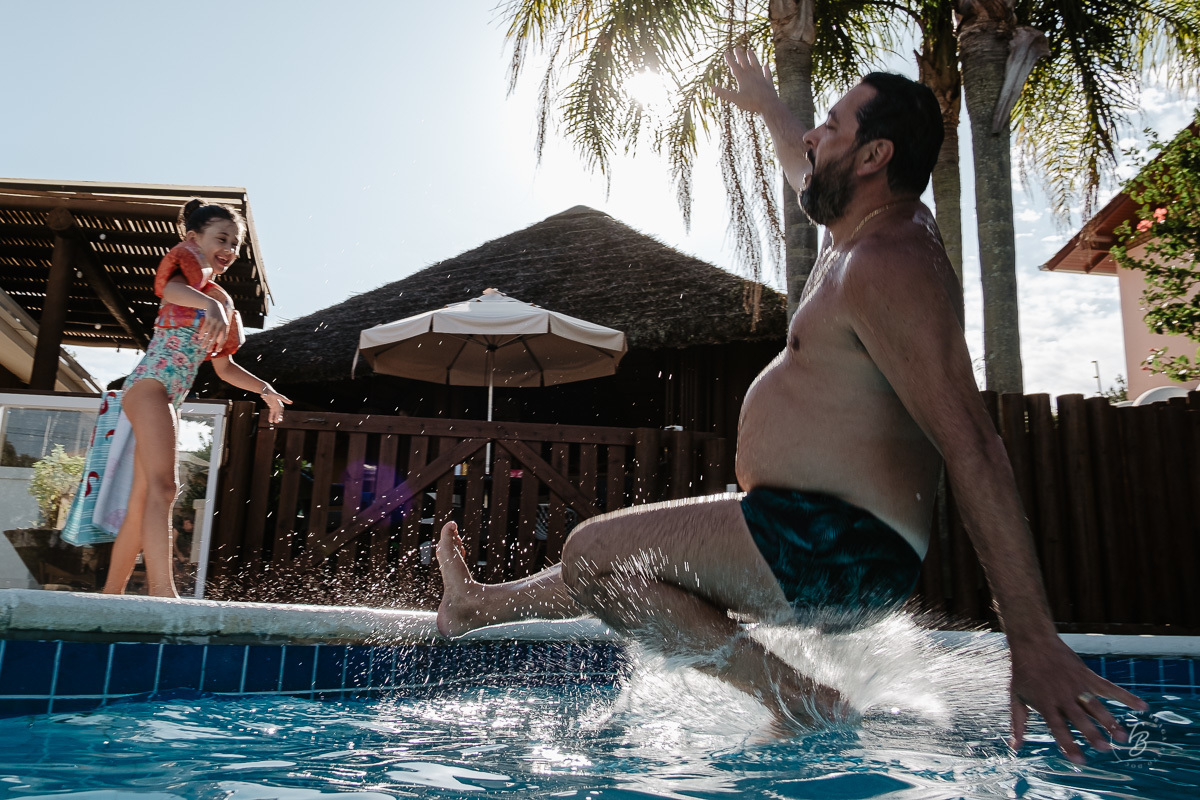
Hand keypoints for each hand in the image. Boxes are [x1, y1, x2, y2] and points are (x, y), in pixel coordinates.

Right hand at [199, 298, 228, 355]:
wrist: (215, 305)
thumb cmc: (219, 316)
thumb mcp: (222, 323)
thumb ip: (221, 331)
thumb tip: (218, 341)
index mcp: (225, 326)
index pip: (224, 337)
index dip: (220, 344)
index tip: (217, 351)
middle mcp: (220, 324)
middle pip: (216, 337)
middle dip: (211, 345)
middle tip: (208, 351)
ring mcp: (214, 321)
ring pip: (209, 333)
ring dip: (205, 341)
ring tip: (202, 346)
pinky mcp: (208, 318)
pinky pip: (205, 327)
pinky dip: (202, 333)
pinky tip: (200, 338)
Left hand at [260, 386, 291, 424]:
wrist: (265, 391)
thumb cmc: (265, 390)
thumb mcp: (264, 392)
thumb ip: (264, 394)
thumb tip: (263, 395)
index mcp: (276, 395)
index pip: (282, 397)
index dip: (286, 400)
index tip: (290, 402)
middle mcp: (277, 400)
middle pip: (279, 407)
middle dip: (279, 413)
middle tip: (279, 419)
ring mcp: (275, 404)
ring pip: (277, 411)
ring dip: (277, 416)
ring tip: (276, 422)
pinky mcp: (272, 406)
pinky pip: (273, 412)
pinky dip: (272, 416)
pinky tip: (271, 421)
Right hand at [713, 48, 778, 113]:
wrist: (768, 105)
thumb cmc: (751, 103)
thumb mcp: (735, 99)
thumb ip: (723, 93)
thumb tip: (711, 88)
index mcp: (743, 78)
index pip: (735, 67)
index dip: (730, 60)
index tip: (726, 53)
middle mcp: (752, 75)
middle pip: (745, 63)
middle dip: (740, 56)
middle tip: (737, 48)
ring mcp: (761, 78)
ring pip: (756, 65)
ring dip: (753, 58)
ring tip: (750, 51)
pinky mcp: (768, 83)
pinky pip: (767, 74)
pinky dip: (766, 69)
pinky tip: (766, 65)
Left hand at [1009, 635, 1147, 763]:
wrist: (1032, 641)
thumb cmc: (1023, 672)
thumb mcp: (1016, 697)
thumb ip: (1018, 723)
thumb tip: (1015, 747)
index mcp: (1046, 704)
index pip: (1058, 728)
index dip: (1069, 744)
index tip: (1079, 760)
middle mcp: (1063, 696)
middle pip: (1080, 718)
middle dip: (1092, 734)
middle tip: (1105, 749)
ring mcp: (1077, 685)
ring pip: (1096, 706)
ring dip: (1110, 721)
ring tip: (1122, 737)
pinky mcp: (1087, 676)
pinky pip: (1110, 688)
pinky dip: (1126, 697)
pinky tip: (1142, 707)